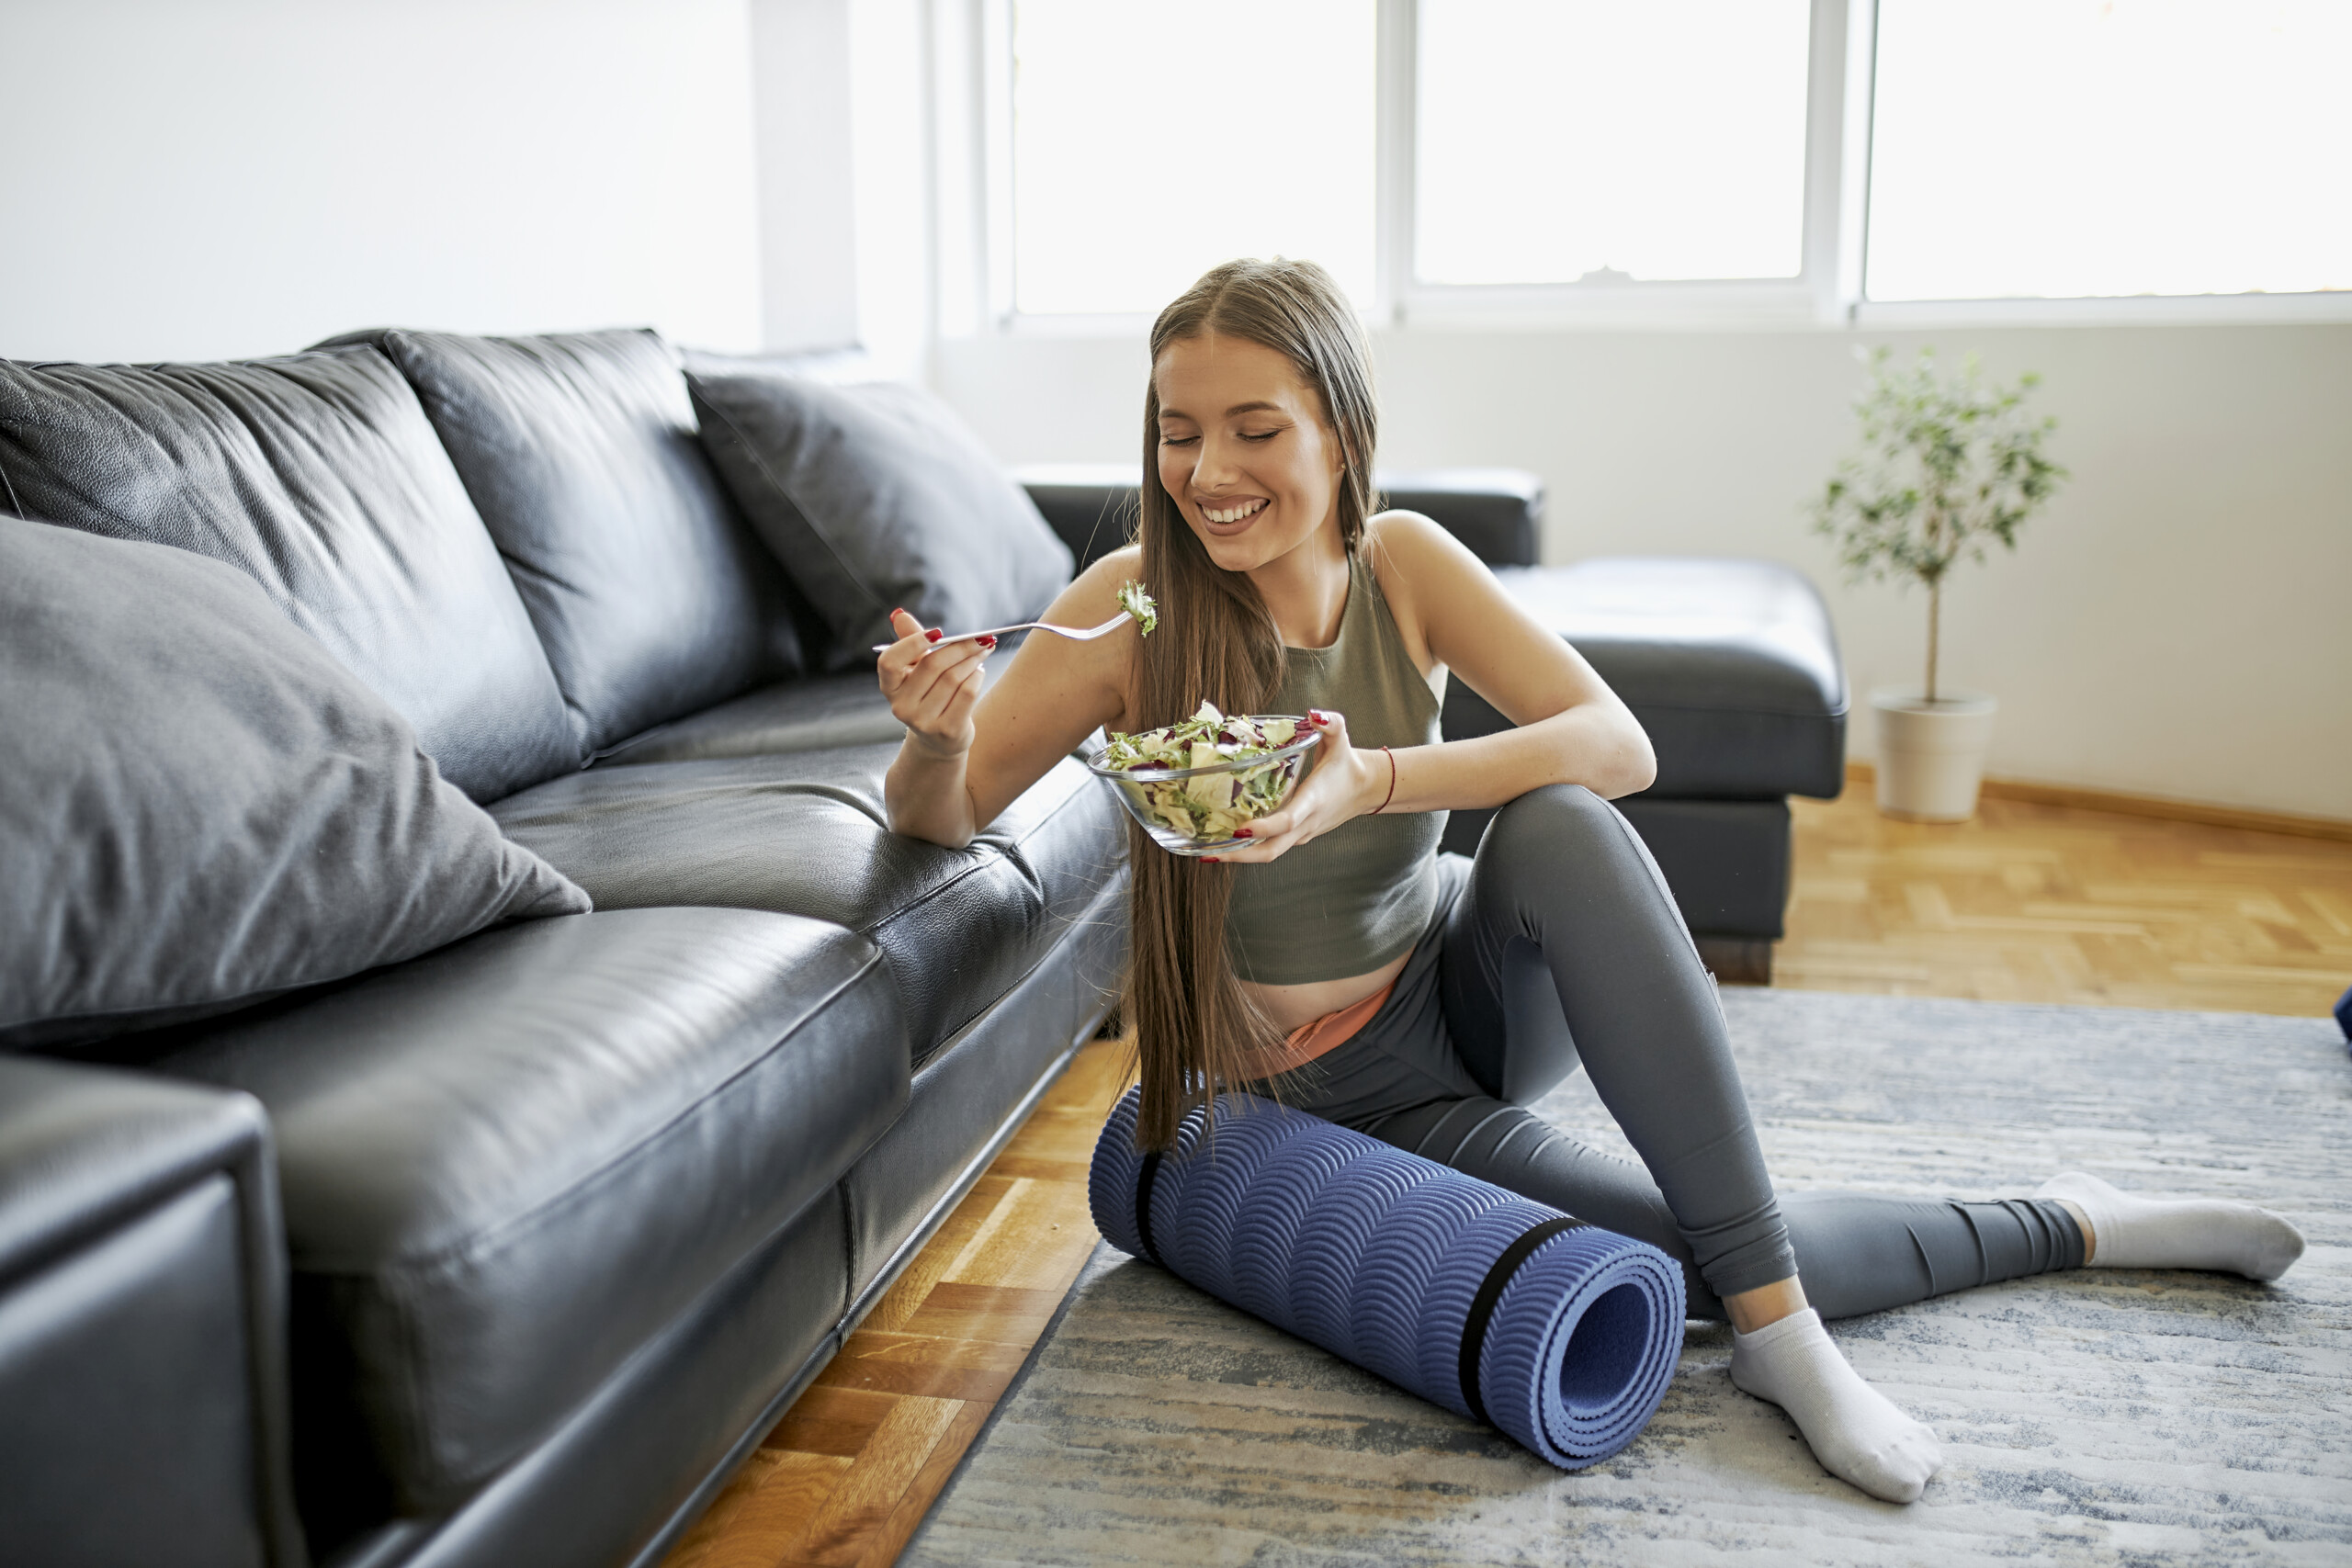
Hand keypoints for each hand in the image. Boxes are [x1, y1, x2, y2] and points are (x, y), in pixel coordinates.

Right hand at [878, 608, 993, 759]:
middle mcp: (901, 706)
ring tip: (982, 653)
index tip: (938, 632)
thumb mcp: (916, 669)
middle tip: (981, 638)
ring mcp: (923, 721)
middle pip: (932, 665)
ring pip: (953, 677)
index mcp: (890, 687)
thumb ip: (910, 641)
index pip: (889, 662)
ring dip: (973, 660)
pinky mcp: (947, 730)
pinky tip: (978, 673)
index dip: (911, 643)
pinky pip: (967, 693)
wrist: (940, 739)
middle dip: (960, 647)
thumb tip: (900, 614)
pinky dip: (977, 677)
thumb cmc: (929, 694)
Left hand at [1205, 709, 1380, 864]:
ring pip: (1271, 853)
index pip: (1288, 820)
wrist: (1365, 789)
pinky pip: (1273, 847)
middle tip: (1210, 853)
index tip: (1240, 828)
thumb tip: (1313, 714)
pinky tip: (1228, 842)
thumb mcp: (1340, 738)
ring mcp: (1302, 833)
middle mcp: (1306, 822)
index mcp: (1313, 800)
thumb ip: (1329, 723)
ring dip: (1240, 856)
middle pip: (1272, 849)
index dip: (1264, 827)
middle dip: (1241, 855)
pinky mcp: (1299, 836)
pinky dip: (1251, 848)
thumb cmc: (1347, 764)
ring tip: (1209, 853)